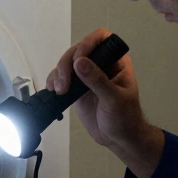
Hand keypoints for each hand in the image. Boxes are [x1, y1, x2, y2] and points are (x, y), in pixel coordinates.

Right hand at [49, 29, 163, 177]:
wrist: (118, 139)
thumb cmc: (125, 118)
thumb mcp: (114, 99)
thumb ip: (97, 80)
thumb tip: (80, 62)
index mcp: (116, 62)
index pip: (101, 39)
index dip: (88, 43)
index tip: (78, 59)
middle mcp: (100, 64)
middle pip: (78, 50)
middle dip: (67, 64)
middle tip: (64, 83)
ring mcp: (86, 76)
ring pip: (67, 63)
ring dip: (59, 73)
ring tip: (59, 90)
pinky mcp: (75, 87)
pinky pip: (61, 77)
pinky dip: (53, 81)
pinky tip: (52, 90)